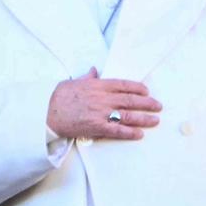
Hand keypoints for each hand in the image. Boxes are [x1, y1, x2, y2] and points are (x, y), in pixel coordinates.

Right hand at [47, 67, 161, 139]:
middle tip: (158, 106)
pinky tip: (139, 134)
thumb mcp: (74, 82)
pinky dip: (129, 132)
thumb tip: (94, 71)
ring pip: (127, 115)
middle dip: (146, 103)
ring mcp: (101, 113)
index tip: (146, 90)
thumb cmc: (58, 96)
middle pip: (130, 100)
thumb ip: (88, 78)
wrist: (47, 111)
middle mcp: (102, 98)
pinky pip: (117, 130)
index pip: (123, 85)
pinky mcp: (96, 127)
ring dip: (143, 118)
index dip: (137, 87)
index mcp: (98, 85)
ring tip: (155, 120)